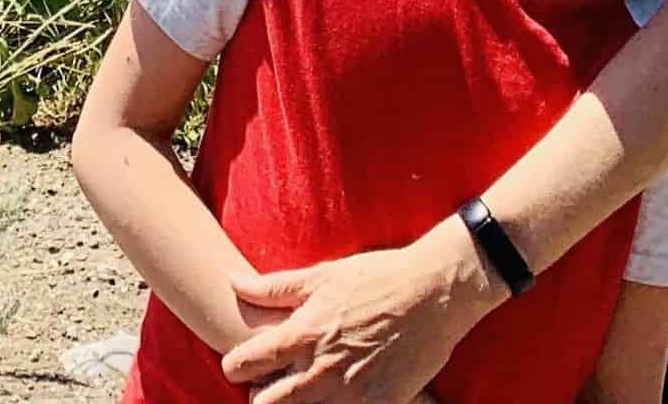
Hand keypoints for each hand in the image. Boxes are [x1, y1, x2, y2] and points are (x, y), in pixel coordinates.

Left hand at [218, 222, 505, 403]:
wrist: (435, 293)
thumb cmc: (378, 278)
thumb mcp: (323, 275)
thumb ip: (274, 288)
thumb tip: (232, 281)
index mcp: (304, 334)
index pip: (243, 366)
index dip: (236, 366)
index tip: (245, 363)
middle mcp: (322, 370)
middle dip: (260, 396)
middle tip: (273, 381)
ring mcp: (351, 394)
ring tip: (307, 387)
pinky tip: (340, 392)